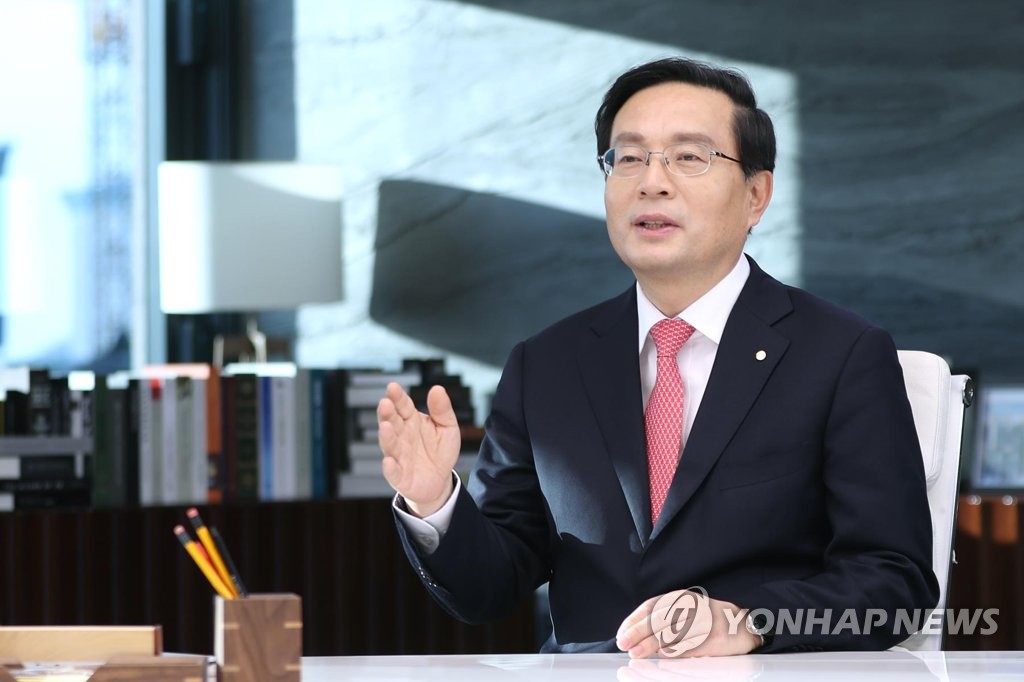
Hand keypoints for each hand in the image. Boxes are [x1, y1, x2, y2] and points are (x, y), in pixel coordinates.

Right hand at [377, 382, 460, 516]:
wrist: (440, 480)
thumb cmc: (440, 451)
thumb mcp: (448, 427)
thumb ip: (442, 409)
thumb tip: (437, 389)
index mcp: (411, 421)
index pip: (402, 406)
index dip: (397, 397)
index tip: (393, 387)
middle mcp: (401, 436)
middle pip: (392, 423)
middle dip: (387, 414)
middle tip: (385, 403)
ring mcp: (398, 456)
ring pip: (390, 445)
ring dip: (386, 437)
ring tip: (385, 427)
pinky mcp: (399, 477)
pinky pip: (393, 472)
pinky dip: (390, 468)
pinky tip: (389, 461)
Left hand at [616, 589, 761, 657]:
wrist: (744, 624)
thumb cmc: (708, 620)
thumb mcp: (684, 612)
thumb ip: (662, 621)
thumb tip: (634, 637)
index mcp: (681, 598)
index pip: (651, 606)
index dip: (634, 621)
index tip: (622, 635)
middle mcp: (691, 607)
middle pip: (659, 619)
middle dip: (639, 633)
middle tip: (625, 646)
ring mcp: (704, 622)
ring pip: (671, 633)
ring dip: (651, 645)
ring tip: (637, 654)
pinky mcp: (715, 638)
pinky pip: (691, 646)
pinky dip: (674, 651)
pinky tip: (663, 657)